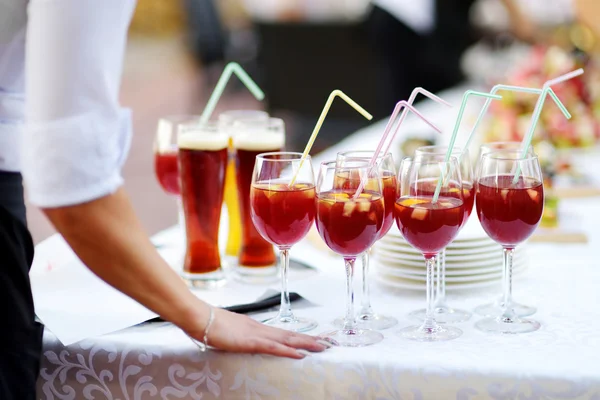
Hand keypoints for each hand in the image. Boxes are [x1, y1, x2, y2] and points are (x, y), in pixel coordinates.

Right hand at [188, 307, 327, 358]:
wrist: (198, 316)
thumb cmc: (208, 324)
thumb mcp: (228, 332)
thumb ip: (238, 336)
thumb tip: (242, 340)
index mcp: (256, 328)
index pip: (284, 333)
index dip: (301, 337)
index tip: (316, 339)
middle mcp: (261, 329)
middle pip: (291, 335)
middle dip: (312, 339)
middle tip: (331, 342)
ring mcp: (256, 334)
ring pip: (287, 340)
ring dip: (307, 343)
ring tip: (324, 346)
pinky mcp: (249, 342)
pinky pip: (273, 348)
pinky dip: (288, 351)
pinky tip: (300, 354)